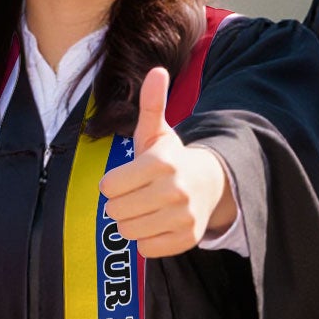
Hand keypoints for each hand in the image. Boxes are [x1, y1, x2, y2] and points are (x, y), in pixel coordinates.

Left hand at [98, 66, 233, 257]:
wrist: (209, 184)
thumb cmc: (171, 158)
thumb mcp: (158, 132)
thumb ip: (151, 104)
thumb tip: (157, 70)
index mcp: (162, 163)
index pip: (109, 187)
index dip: (111, 184)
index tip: (125, 178)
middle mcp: (175, 191)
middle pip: (116, 211)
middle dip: (119, 204)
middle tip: (135, 195)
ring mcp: (183, 217)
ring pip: (128, 232)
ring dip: (131, 222)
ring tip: (145, 209)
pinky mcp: (187, 239)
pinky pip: (146, 248)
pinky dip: (146, 239)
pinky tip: (157, 223)